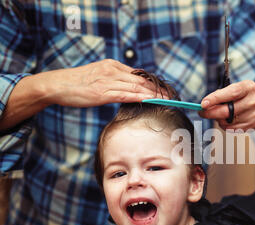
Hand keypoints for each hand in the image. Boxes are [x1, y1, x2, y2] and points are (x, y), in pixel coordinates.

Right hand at [41, 59, 163, 107]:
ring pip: (136, 87)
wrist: (57, 85)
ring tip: (165, 101)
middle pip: (141, 80)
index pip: (138, 75)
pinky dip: (139, 98)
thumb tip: (128, 89)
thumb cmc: (77, 84)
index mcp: (112, 65)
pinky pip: (125, 94)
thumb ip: (113, 80)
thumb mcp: (98, 77)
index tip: (164, 91)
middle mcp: (112, 71)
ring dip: (152, 95)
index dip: (152, 84)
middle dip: (157, 90)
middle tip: (171, 97)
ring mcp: (108, 80)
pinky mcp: (102, 91)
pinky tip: (149, 101)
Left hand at [199, 80, 254, 130]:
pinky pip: (232, 129)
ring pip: (227, 122)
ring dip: (218, 119)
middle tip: (202, 112)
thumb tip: (206, 104)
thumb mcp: (241, 86)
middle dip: (211, 113)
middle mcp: (254, 102)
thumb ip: (224, 93)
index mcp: (249, 88)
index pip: (231, 93)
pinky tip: (227, 119)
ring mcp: (254, 116)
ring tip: (219, 114)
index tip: (203, 103)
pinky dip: (225, 125)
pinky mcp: (252, 126)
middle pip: (227, 112)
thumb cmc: (250, 94)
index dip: (215, 99)